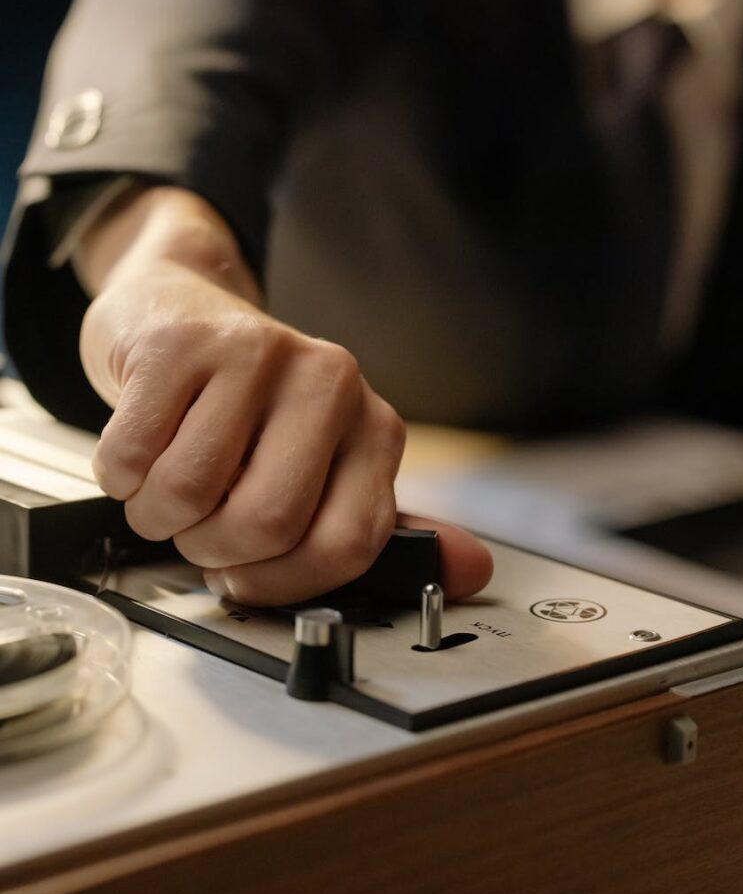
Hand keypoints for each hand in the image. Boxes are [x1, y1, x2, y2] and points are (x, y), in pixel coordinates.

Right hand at [80, 261, 492, 604]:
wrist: (178, 309)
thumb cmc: (247, 407)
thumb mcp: (323, 466)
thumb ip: (379, 526)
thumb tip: (472, 570)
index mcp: (373, 425)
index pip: (348, 545)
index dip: (282, 583)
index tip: (247, 574)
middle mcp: (330, 382)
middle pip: (266, 524)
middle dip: (211, 548)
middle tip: (200, 522)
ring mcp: (255, 353)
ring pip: (188, 495)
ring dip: (157, 512)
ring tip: (168, 476)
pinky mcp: (180, 344)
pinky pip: (129, 460)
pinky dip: (119, 476)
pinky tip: (142, 440)